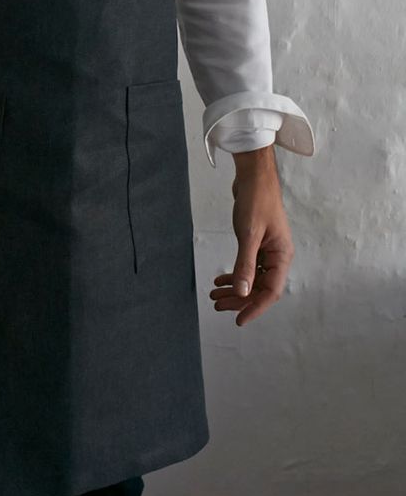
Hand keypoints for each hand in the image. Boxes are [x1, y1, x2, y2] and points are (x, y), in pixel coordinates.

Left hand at [209, 145, 294, 326]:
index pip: (270, 292)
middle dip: (238, 299)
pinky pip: (248, 266)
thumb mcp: (249, 234)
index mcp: (281, 256)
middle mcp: (277, 255)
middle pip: (259, 287)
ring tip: (214, 295)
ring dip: (234, 288)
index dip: (254, 308)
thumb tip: (242, 293)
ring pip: (252, 277)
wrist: (253, 175)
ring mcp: (267, 249)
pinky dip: (235, 274)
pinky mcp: (257, 242)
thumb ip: (245, 264)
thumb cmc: (255, 201)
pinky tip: (221, 279)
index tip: (237, 320)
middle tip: (216, 304)